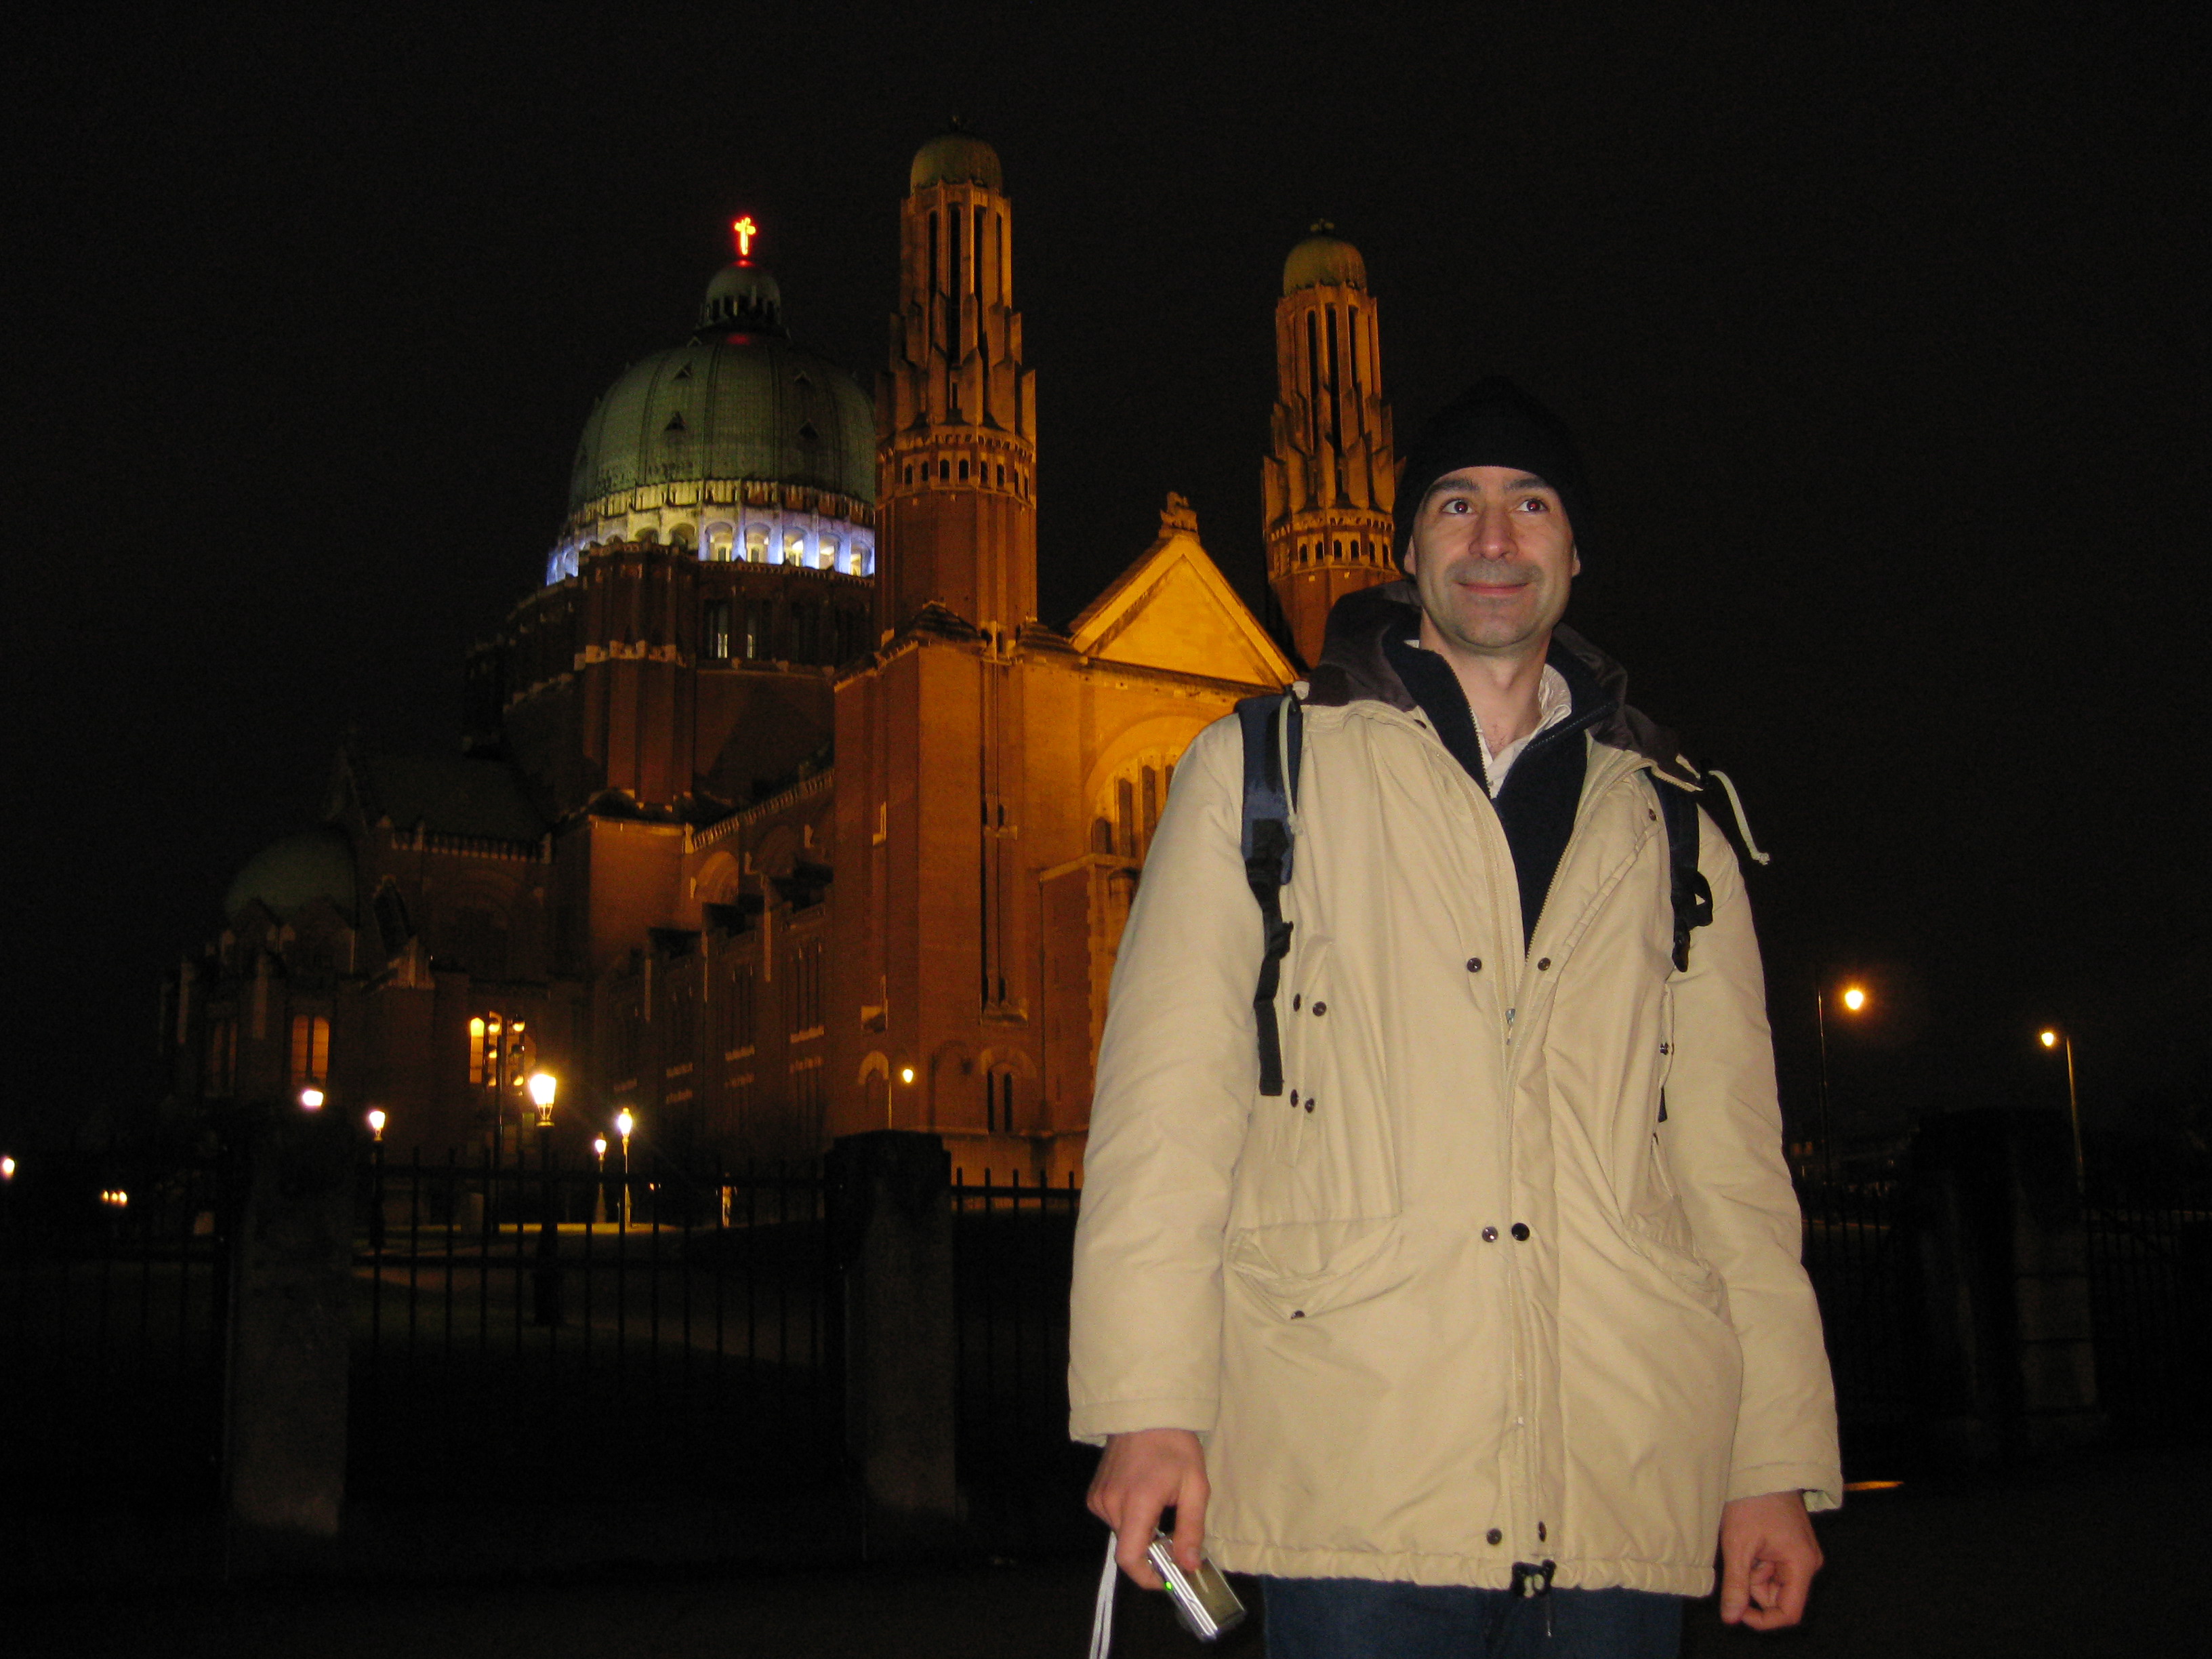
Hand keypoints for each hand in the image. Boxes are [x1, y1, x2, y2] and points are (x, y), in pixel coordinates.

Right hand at [1087, 1428, 1208, 1588]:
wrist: (1146, 1412)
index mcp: (1137, 1503)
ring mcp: (1099, 1498)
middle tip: (1174, 1536)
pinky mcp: (1094, 1493)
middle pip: (1129, 1547)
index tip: (1166, 1578)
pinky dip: (1129, 1518)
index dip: (1147, 1576)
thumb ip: (1191, 1529)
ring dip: (1141, 1532)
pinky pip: (1112, 1519)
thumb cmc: (1174, 1447)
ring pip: (1121, 1534)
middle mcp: (1111, 1504)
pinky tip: (1142, 1497)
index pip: (1129, 1557)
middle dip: (1151, 1550)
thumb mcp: (1195, 1486)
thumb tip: (1189, 1565)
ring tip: (1159, 1507)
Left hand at [1718, 1490, 1821, 1629]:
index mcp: (1802, 1564)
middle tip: (1738, 1558)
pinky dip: (1756, 1561)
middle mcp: (1808, 1563)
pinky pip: (1773, 1567)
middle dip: (1753, 1586)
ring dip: (1752, 1572)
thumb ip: (1736, 1585)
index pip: (1789, 1612)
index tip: (1738, 1610)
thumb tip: (1731, 1618)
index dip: (1763, 1620)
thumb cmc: (1751, 1501)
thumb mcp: (1738, 1545)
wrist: (1761, 1468)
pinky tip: (1748, 1540)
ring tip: (1743, 1543)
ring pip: (1772, 1582)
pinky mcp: (1791, 1547)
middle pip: (1779, 1597)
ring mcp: (1800, 1555)